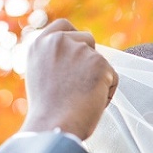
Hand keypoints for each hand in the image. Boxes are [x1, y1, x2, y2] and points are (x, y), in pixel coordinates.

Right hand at [20, 19, 117, 139]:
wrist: (53, 126)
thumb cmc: (47, 112)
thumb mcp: (41, 76)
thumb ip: (55, 61)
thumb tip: (75, 60)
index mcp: (40, 44)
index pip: (63, 26)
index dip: (75, 38)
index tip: (78, 51)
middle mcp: (59, 41)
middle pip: (87, 40)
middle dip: (90, 60)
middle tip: (81, 87)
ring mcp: (80, 50)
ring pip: (101, 62)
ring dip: (98, 80)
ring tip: (80, 101)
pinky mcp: (99, 63)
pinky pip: (113, 78)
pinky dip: (107, 93)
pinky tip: (91, 104)